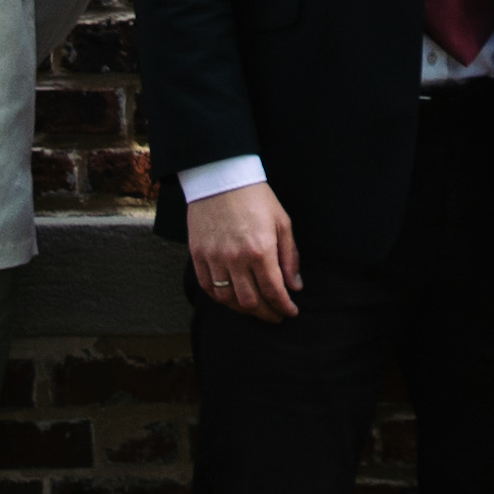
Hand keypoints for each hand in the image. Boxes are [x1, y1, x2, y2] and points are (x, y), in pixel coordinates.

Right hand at [184, 180, 303, 322]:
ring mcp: (214, 258)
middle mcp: (235, 258)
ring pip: (228, 300)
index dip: (284, 307)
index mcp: (260, 250)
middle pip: (251, 302)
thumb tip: (295, 286)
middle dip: (267, 314)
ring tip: (255, 309)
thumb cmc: (255, 198)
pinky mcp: (198, 255)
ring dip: (244, 310)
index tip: (291, 312)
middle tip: (276, 315)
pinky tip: (232, 298)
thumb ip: (289, 257)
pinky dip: (221, 298)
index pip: (274, 291)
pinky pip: (208, 287)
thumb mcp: (282, 222)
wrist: (221, 177)